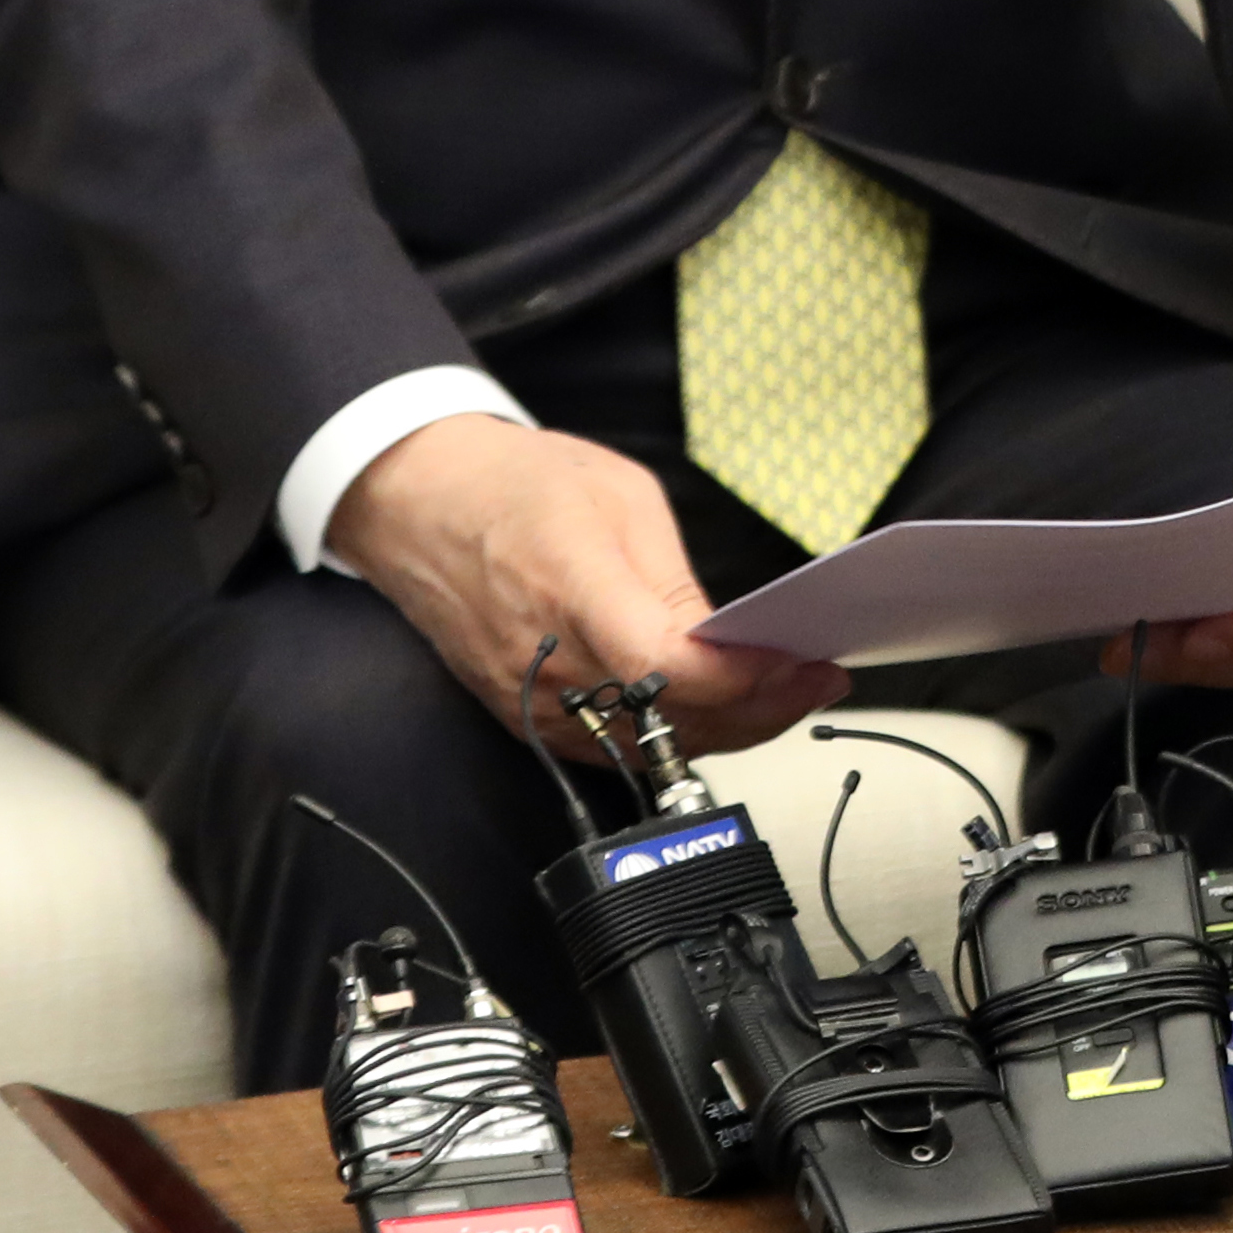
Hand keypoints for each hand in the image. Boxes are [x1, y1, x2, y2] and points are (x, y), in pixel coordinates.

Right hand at [329, 410, 849, 761]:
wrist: (414, 502)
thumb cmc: (511, 486)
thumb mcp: (618, 498)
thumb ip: (676, 581)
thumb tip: (730, 641)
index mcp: (571, 587)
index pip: (667, 667)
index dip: (744, 679)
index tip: (799, 664)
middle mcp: (546, 660)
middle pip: (669, 720)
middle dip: (759, 708)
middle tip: (818, 680)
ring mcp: (527, 700)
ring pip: (646, 747)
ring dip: (724, 728)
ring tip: (785, 692)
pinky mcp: (521, 717)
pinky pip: (612, 746)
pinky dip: (673, 732)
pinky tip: (719, 706)